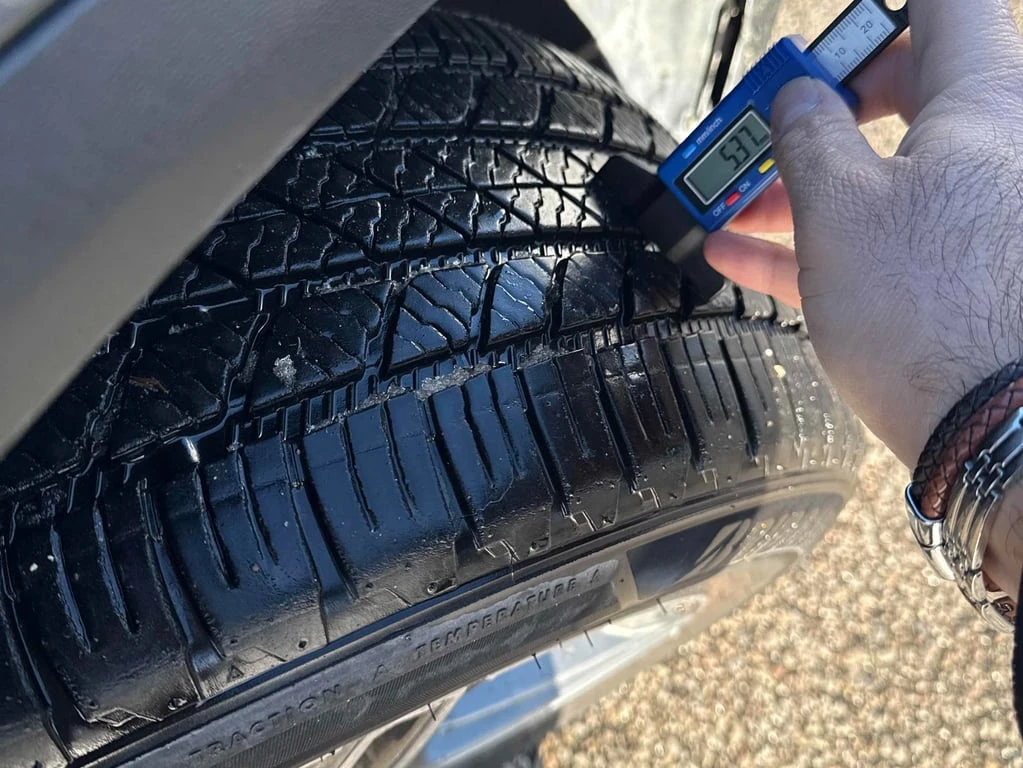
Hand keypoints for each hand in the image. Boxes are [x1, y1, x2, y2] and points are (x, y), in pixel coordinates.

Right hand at [703, 0, 1022, 467]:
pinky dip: (821, 237)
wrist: (995, 434)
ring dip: (802, 184)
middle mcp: (998, 151)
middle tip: (761, 133)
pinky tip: (751, 255)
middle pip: (900, 93)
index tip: (816, 49)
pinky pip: (884, 235)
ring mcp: (980, 218)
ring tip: (732, 208)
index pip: (942, 6)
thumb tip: (797, 100)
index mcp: (985, 102)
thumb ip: (808, 133)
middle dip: (816, 111)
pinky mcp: (958, 276)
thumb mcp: (837, 206)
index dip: (867, 21)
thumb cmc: (934, 317)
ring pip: (884, 172)